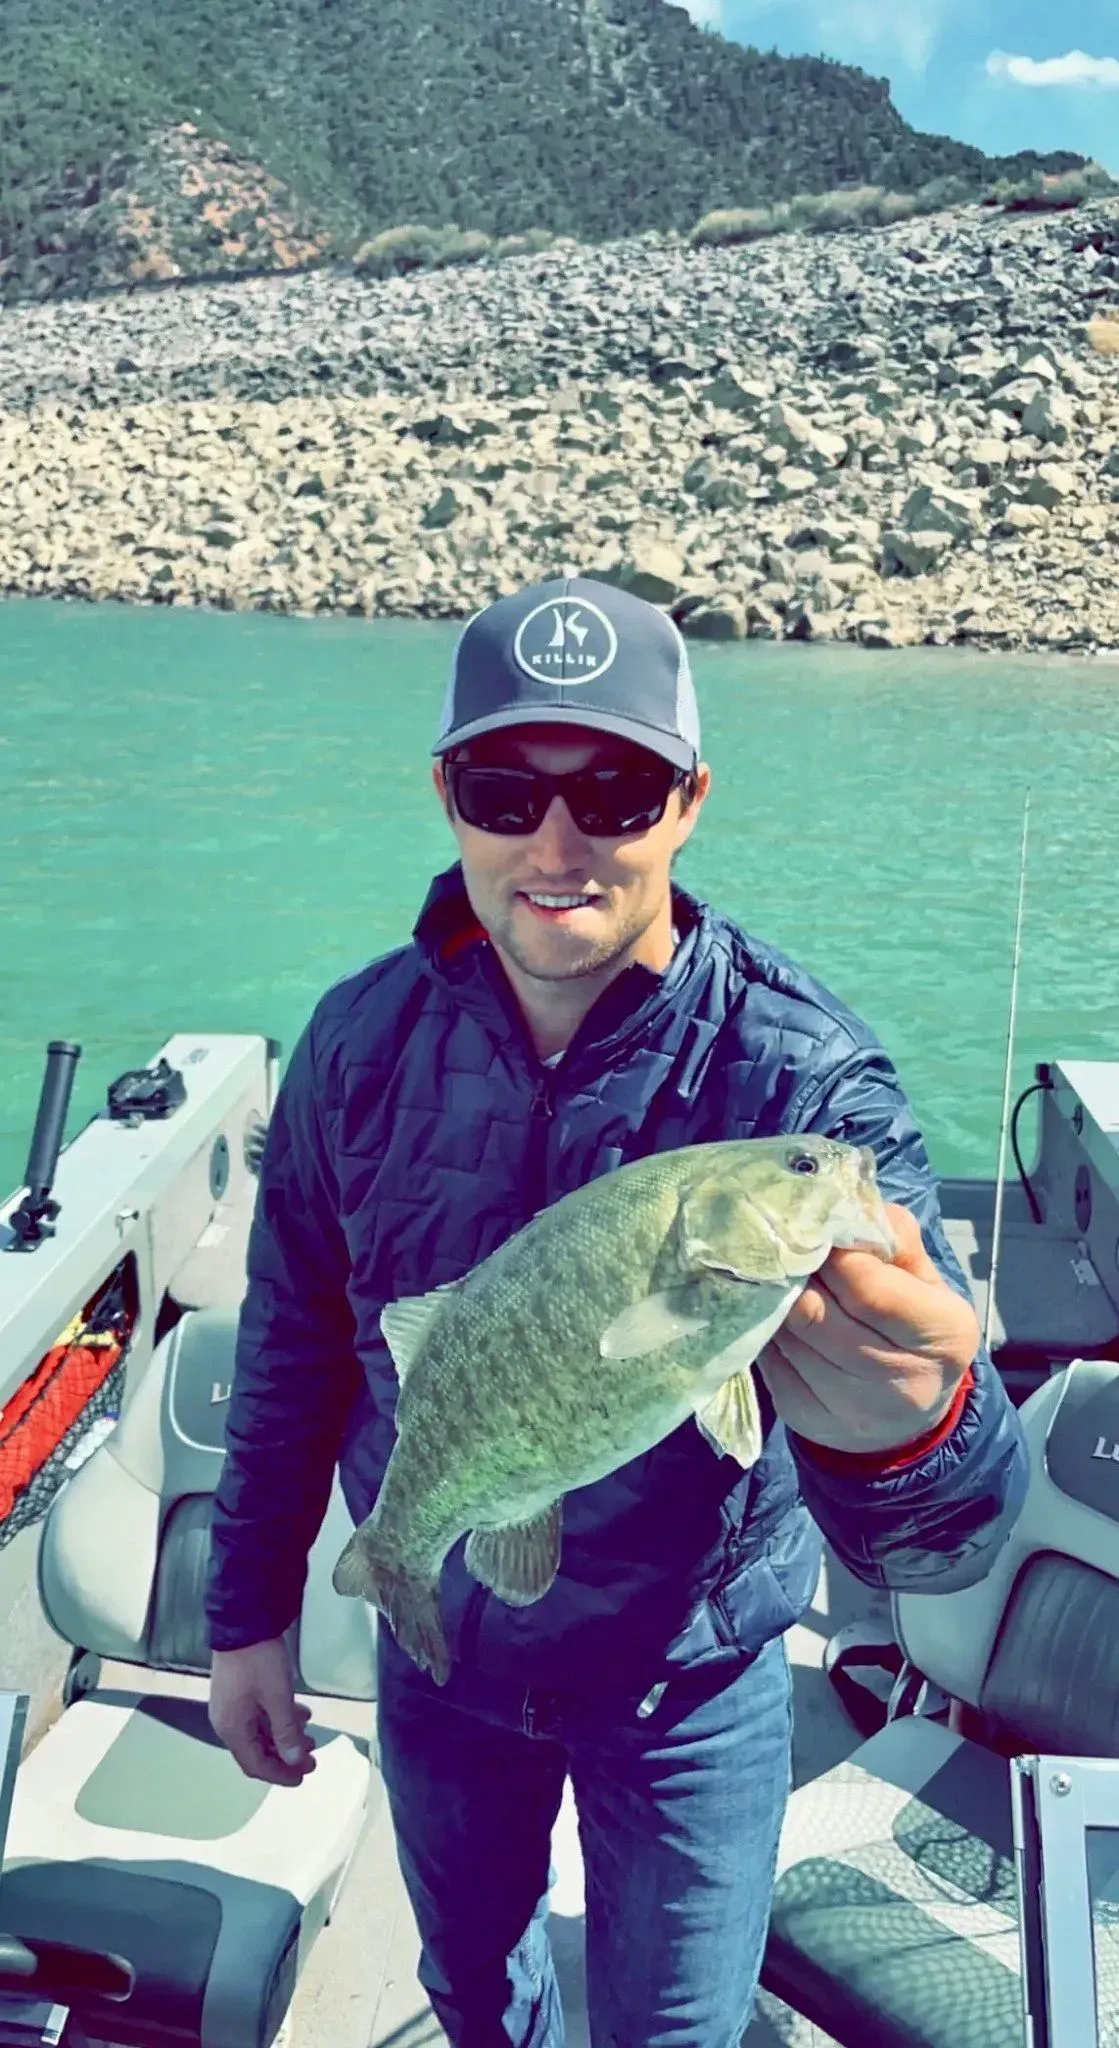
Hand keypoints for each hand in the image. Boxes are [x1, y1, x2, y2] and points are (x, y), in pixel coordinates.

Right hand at [208, 1637, 316, 1786]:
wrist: (242, 1622)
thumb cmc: (260, 1663)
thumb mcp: (278, 1698)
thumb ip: (286, 1732)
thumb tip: (293, 1761)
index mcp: (232, 1729)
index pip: (255, 1765)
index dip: (280, 1774)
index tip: (303, 1776)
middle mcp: (227, 1722)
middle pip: (257, 1751)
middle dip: (286, 1756)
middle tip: (313, 1757)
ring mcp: (230, 1707)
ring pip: (259, 1733)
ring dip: (285, 1736)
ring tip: (310, 1736)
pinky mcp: (237, 1692)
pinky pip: (258, 1716)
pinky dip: (278, 1719)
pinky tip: (300, 1713)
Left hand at [757, 1204, 978, 1457]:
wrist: (907, 1417)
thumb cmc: (915, 1329)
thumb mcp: (924, 1279)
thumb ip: (893, 1238)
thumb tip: (845, 1204)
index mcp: (942, 1336)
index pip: (868, 1288)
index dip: (835, 1255)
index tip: (822, 1234)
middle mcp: (901, 1383)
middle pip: (817, 1312)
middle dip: (798, 1274)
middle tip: (789, 1250)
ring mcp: (850, 1411)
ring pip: (788, 1334)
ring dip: (778, 1300)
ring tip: (782, 1280)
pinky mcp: (806, 1419)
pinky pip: (770, 1359)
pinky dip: (771, 1330)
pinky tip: (780, 1317)